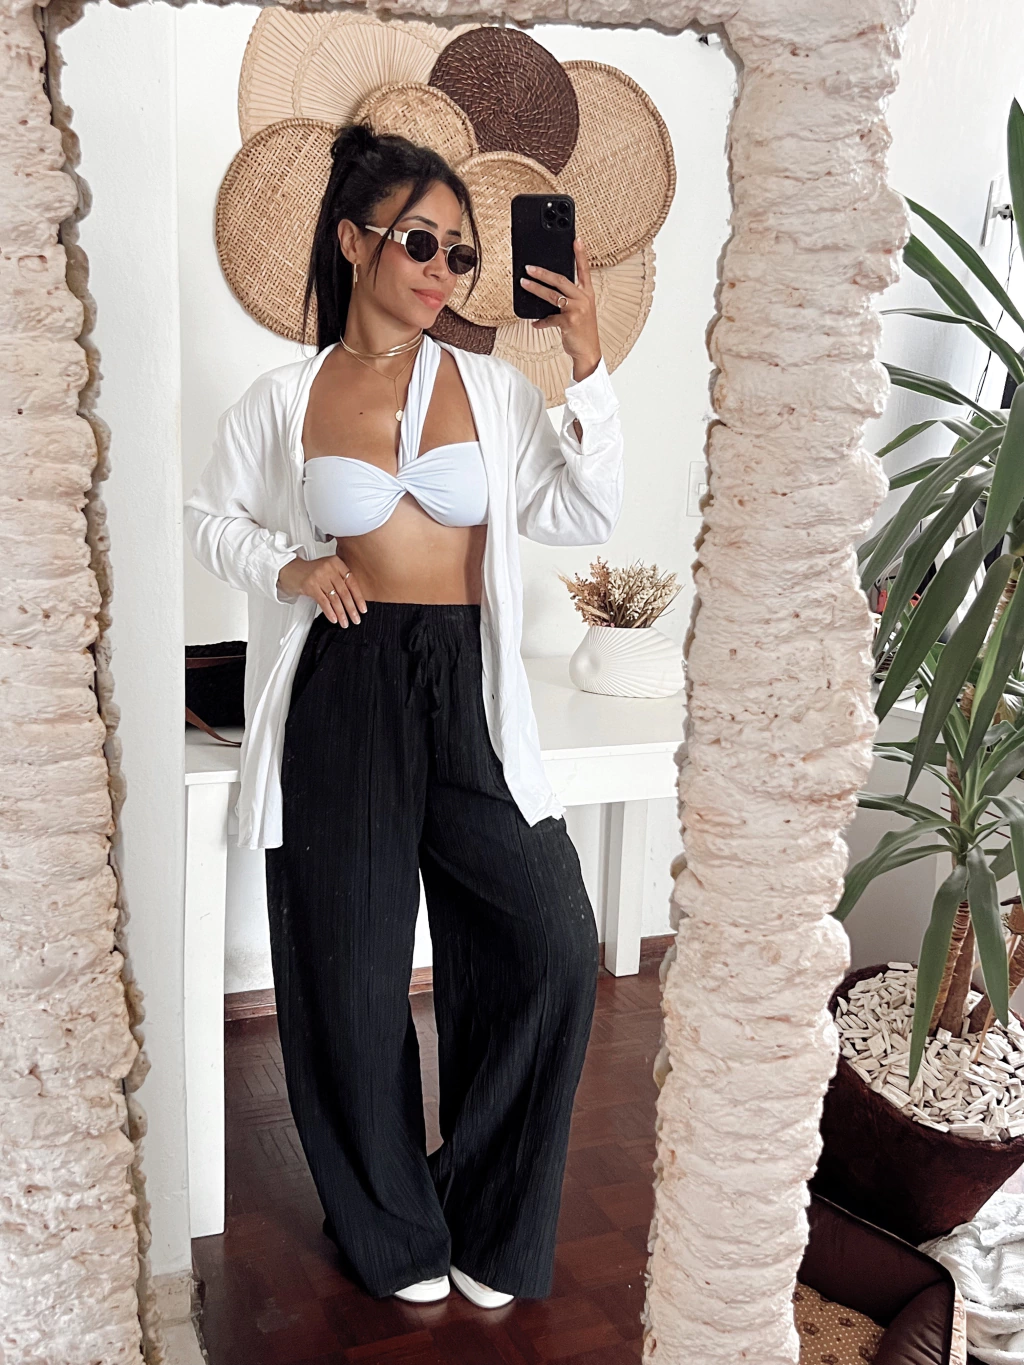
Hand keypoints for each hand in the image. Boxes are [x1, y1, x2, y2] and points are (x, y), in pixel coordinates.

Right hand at [277, 552, 366, 625]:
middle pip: (344, 592)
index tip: (363, 609)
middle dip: (351, 608)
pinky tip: (334, 619)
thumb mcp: (328, 569)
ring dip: (341, 613)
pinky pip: (323, 601)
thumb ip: (340, 579)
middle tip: (356, 619)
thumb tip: (355, 600)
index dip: (358, 597)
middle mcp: (329, 568)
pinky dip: (330, 612)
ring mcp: (319, 576)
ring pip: (334, 598)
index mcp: (336, 562)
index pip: (352, 582)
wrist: (291, 570)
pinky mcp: (310, 585)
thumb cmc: (312, 572)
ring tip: (345, 623)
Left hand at [519, 237, 601, 376]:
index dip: (580, 254)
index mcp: (588, 293)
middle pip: (561, 280)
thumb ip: (569, 299)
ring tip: (524, 283)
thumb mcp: (581, 311)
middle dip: (543, 273)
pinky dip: (541, 321)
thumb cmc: (583, 330)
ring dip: (535, 289)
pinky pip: (549, 318)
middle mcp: (584, 299)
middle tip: (529, 267)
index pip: (584, 269)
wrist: (588, 351)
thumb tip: (548, 291)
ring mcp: (577, 310)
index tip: (576, 239)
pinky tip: (535, 323)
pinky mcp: (568, 322)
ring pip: (552, 295)